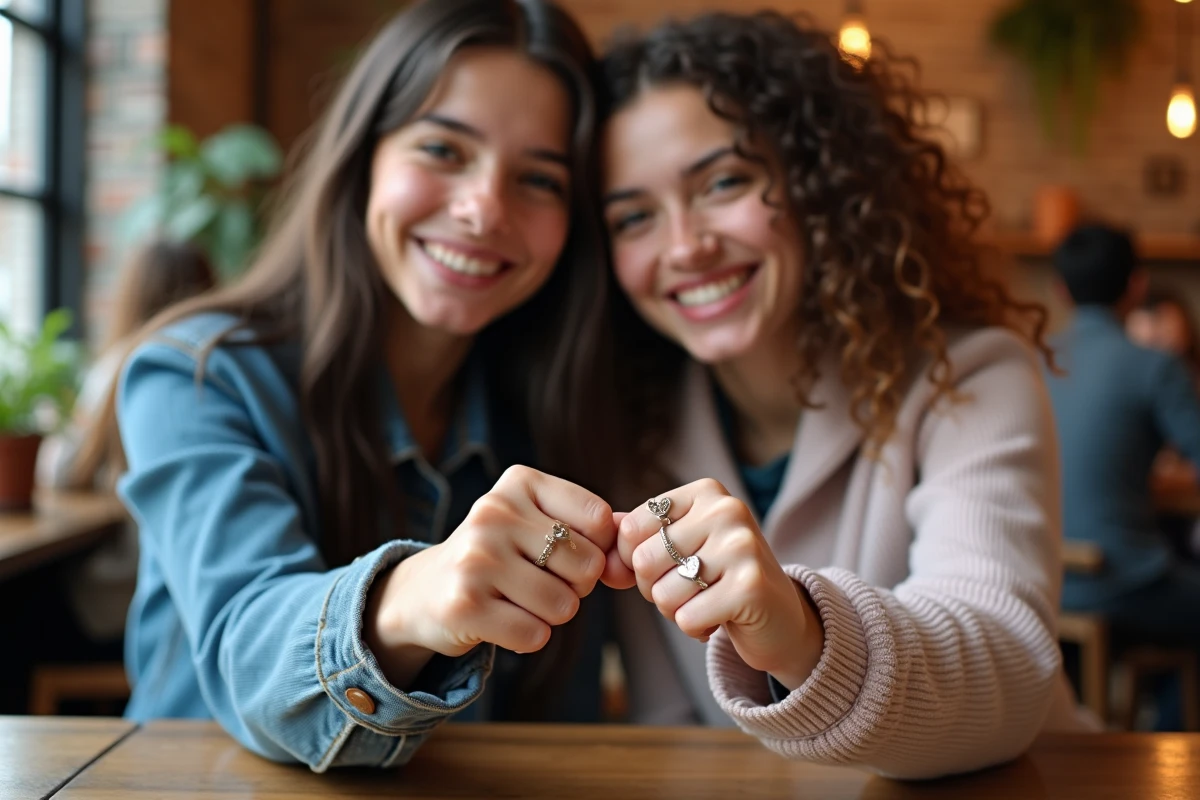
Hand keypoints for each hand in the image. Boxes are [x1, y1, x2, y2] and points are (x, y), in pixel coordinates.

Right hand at [365, 465, 613, 687]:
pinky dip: (528, 637)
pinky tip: (501, 620)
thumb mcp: (539, 527)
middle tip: (539, 582)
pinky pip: (535, 634)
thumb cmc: (500, 557)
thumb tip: (627, 559)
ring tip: (517, 600)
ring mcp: (476, 557)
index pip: (599, 519)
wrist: (425, 592)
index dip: (597, 548)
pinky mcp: (464, 604)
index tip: (567, 553)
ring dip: (551, 615)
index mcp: (519, 481)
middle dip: (576, 586)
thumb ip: (594, 536)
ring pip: (564, 605)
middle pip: (587, 565)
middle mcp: (494, 511)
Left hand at [607, 479, 822, 690]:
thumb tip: (602, 555)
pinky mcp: (750, 586)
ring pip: (663, 594)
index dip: (635, 561)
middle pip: (644, 561)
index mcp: (706, 492)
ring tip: (708, 603)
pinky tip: (722, 618)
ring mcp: (741, 546)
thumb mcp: (678, 551)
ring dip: (677, 612)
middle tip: (690, 591)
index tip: (667, 568)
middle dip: (656, 590)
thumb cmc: (719, 580)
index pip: (632, 528)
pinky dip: (696, 628)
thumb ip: (635, 545)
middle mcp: (727, 510)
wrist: (780, 618)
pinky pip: (686, 618)